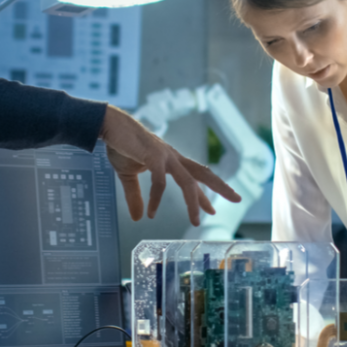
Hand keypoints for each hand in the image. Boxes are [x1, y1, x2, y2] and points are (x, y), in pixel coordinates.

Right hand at [99, 105, 240, 225]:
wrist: (109, 125)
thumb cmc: (121, 145)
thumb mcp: (128, 175)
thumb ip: (135, 196)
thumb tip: (138, 218)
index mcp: (170, 160)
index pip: (193, 179)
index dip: (203, 195)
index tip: (212, 209)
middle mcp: (173, 157)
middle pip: (203, 173)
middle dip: (221, 187)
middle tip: (237, 199)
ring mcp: (165, 156)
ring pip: (188, 181)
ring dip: (194, 202)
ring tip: (196, 221)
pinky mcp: (153, 156)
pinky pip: (159, 182)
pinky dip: (157, 199)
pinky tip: (152, 212)